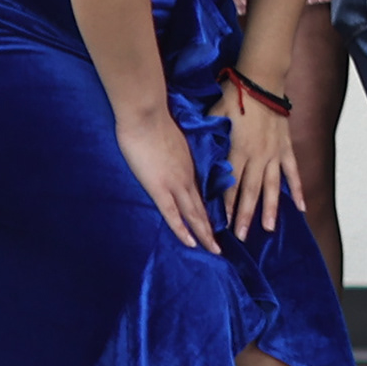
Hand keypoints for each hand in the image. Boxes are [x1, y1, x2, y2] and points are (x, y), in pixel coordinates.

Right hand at [117, 103, 219, 252]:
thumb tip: (174, 155)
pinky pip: (173, 214)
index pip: (201, 192)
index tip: (215, 222)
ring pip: (194, 214)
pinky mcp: (160, 188)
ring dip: (204, 234)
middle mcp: (188, 177)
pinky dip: (183, 230)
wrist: (146, 115)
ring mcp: (175, 184)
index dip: (208, 208)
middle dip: (211, 228)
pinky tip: (192, 243)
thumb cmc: (154, 121)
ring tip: (214, 250)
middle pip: (202, 207)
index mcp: (190, 164)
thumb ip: (176, 150)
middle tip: (220, 245)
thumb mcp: (172, 137)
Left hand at [220, 66, 303, 240]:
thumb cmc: (234, 95)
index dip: (225, 204)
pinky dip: (296, 189)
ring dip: (270, 209)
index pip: (229, 183)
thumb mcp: (214, 115)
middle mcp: (257, 156)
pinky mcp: (285, 147)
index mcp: (237, 149)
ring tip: (268, 229)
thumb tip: (198, 155)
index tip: (221, 223)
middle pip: (250, 191)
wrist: (261, 79)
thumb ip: (209, 137)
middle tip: (241, 236)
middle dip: (245, 214)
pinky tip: (301, 206)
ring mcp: (274, 153)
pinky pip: (293, 172)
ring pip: (272, 186)